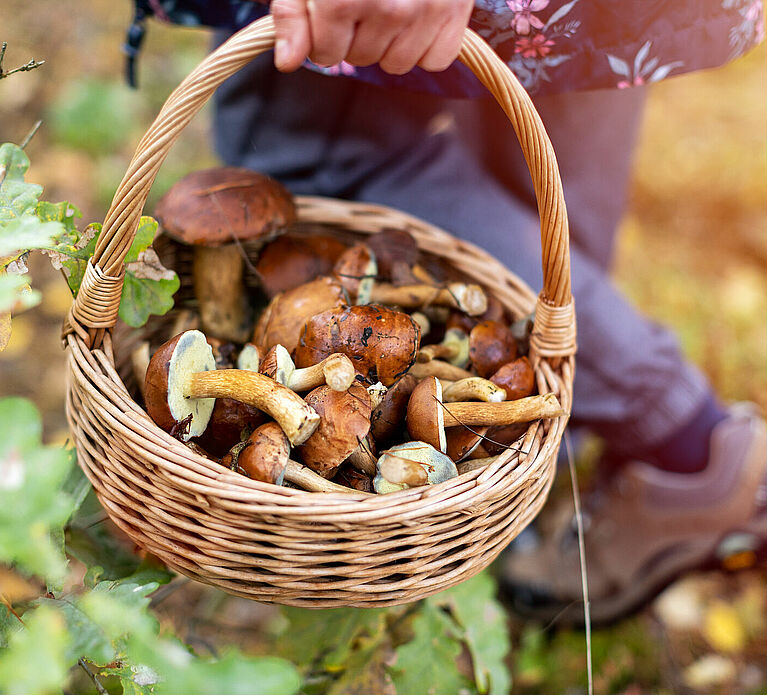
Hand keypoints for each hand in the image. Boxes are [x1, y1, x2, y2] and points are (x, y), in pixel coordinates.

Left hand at [271, 0, 473, 74]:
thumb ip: (292, 13)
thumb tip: (288, 61)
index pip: (326, 55)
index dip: (322, 36)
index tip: (331, 11)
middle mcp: (387, 9)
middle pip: (360, 59)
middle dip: (356, 36)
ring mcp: (425, 12)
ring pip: (397, 65)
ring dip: (390, 43)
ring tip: (390, 5)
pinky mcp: (454, 12)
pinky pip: (435, 60)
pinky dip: (426, 46)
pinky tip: (417, 18)